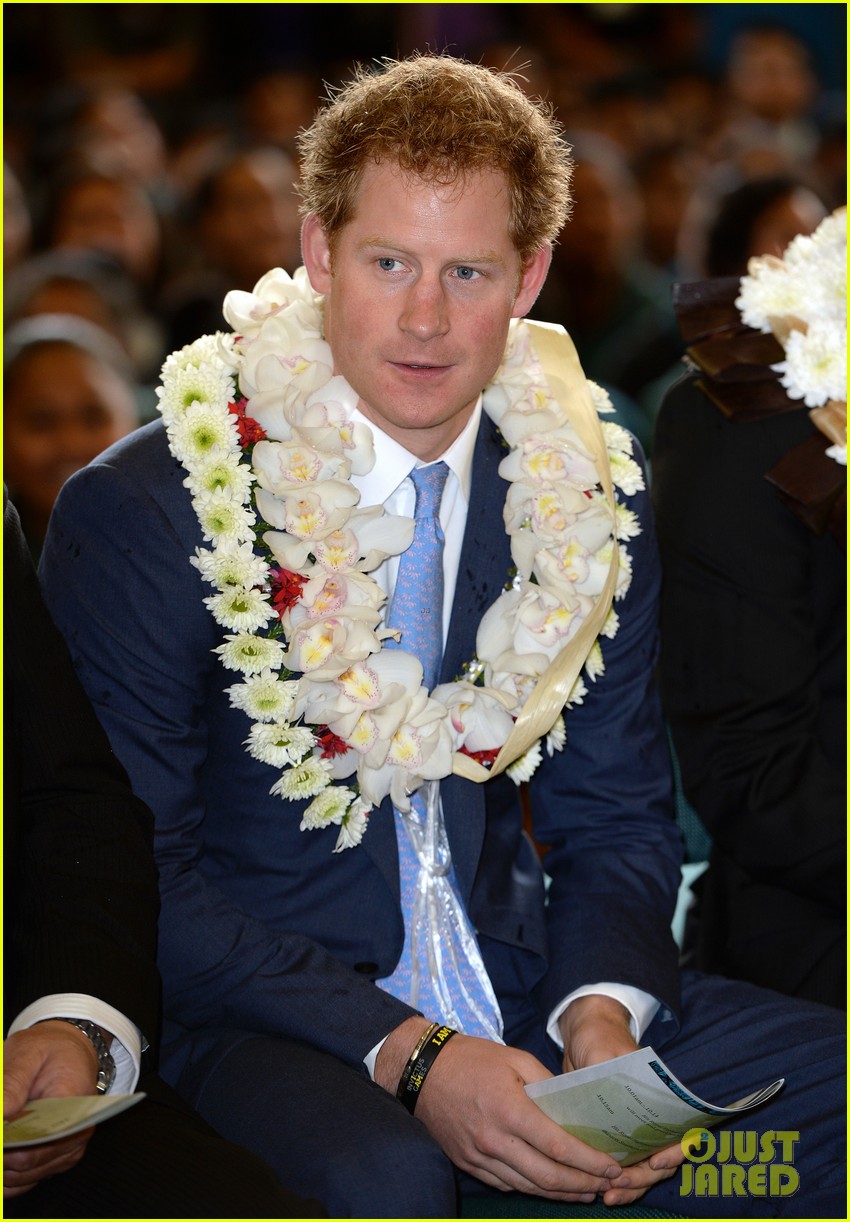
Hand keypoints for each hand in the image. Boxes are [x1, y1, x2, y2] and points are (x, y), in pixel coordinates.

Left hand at [4, 1022, 99, 1197]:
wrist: (71, 1048)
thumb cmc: (52, 1049)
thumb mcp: (29, 1052)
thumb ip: (11, 1083)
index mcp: (74, 1106)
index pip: (34, 1145)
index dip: (4, 1145)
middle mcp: (76, 1134)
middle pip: (24, 1165)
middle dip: (0, 1151)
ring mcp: (67, 1150)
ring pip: (21, 1177)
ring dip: (1, 1163)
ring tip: (1, 1132)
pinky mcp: (56, 1158)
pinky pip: (25, 1180)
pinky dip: (5, 1173)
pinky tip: (3, 1148)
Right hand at [376, 1017, 621, 1201]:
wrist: (421, 1071)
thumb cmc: (471, 1059)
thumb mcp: (514, 1058)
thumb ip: (546, 1083)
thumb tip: (573, 1108)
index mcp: (509, 1109)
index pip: (558, 1146)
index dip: (589, 1162)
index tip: (613, 1167)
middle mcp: (494, 1140)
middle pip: (546, 1176)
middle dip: (582, 1185)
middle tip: (606, 1185)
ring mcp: (479, 1157)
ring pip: (528, 1187)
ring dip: (560, 1193)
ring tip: (586, 1191)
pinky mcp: (469, 1164)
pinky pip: (507, 1184)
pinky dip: (533, 1188)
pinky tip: (549, 1186)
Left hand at [558, 995, 682, 1205]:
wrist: (583, 1036)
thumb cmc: (599, 1038)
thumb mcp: (601, 1050)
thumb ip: (605, 1072)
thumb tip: (606, 1101)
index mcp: (657, 1094)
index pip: (680, 1128)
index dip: (674, 1150)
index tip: (657, 1162)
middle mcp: (650, 1116)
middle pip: (661, 1158)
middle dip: (643, 1177)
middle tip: (618, 1183)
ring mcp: (633, 1129)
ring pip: (644, 1169)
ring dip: (631, 1187)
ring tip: (609, 1196)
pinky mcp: (614, 1137)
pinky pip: (624, 1167)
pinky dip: (617, 1183)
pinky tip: (602, 1192)